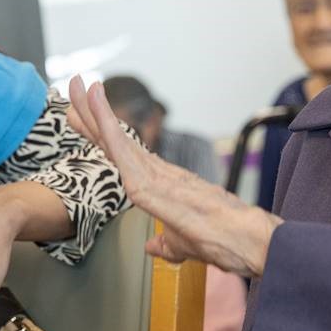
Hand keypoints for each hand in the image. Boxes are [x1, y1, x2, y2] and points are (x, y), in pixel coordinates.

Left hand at [67, 75, 281, 276]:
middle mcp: (160, 174)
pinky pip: (130, 162)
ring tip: (81, 89)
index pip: (124, 154)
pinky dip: (113, 138)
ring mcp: (161, 178)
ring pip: (121, 143)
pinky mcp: (161, 190)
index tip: (81, 113)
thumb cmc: (229, 242)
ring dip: (98, 115)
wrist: (257, 244)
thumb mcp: (186, 246)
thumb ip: (167, 244)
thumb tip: (153, 246)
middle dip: (92, 113)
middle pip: (118, 140)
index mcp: (163, 183)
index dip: (101, 132)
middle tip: (73, 85)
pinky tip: (99, 121)